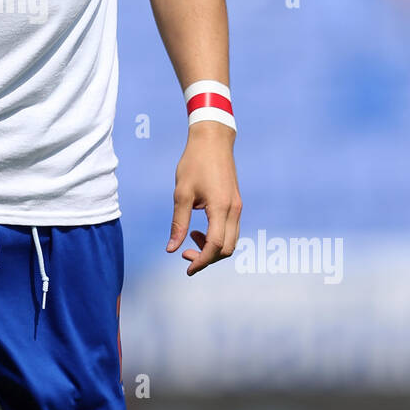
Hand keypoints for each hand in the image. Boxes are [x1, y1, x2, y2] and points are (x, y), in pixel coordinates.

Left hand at [166, 122, 241, 275]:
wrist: (213, 140)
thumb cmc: (194, 163)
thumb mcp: (181, 193)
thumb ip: (179, 223)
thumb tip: (171, 248)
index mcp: (221, 208)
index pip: (215, 246)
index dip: (201, 261)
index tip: (186, 269)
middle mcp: (234, 210)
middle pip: (227, 249)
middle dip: (207, 258)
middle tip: (184, 253)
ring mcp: (237, 207)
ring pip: (232, 241)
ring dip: (213, 248)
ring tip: (191, 238)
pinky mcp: (236, 203)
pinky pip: (232, 230)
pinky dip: (218, 237)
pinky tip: (200, 229)